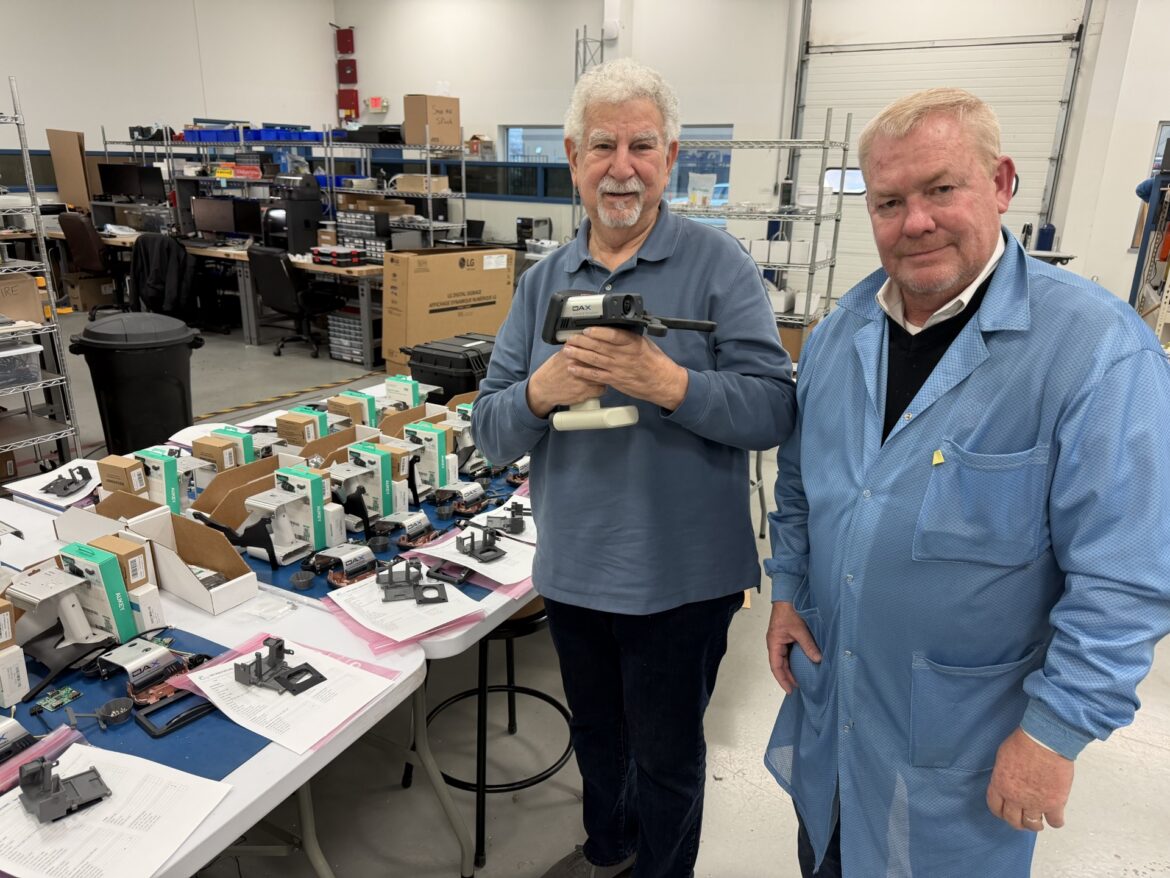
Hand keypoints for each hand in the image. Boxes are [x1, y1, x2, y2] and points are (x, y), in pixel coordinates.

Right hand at [526, 350, 606, 418]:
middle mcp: (577, 363)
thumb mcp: (561, 355)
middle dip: (606, 362)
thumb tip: (590, 341)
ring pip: (604, 374)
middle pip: (601, 360)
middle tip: (608, 363)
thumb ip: (576, 348)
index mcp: (571, 352)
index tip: (608, 349)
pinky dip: (600, 388)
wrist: (543, 389)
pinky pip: (601, 389)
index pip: (594, 346)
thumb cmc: (552, 372)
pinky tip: (596, 386)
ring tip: (602, 375)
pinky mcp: (584, 391)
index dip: (603, 348)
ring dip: (605, 375)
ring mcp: (581, 378)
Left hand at [562, 326, 688, 410]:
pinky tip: (573, 367)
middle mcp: (624, 356)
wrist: (662, 382)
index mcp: (632, 344)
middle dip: (581, 342)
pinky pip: (595, 376)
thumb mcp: (644, 342)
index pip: (613, 335)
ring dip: (578, 355)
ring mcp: (618, 369)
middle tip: (570, 338)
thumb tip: (614, 327)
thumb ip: (628, 336)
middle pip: (598, 347)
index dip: (598, 332)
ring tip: (567, 350)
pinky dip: (583, 371)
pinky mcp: (614, 380)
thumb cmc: (655, 362)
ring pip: (594, 360)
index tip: (586, 329)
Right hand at [766, 601, 820, 693]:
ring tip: (800, 680)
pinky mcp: (785, 637)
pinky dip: (794, 660)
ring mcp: (780, 641)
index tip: (790, 690)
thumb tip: (817, 660)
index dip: (782, 679)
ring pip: (784, 659)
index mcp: (774, 643)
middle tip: (797, 688)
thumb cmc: (789, 611)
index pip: (776, 666)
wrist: (786, 596)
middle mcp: (775, 644)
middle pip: (779, 665)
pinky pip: (788, 652)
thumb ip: (808, 645)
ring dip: (791, 669)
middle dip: (787, 677)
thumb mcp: (799, 630)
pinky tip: (801, 665)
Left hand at [986, 728, 1074, 831]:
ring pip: (1032, 825)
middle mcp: (1015, 798)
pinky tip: (1056, 817)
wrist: (1044, 742)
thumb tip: (1008, 781)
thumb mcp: (1003, 757)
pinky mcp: (1054, 804)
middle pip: (1013, 820)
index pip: (995, 807)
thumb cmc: (1023, 743)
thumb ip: (1004, 774)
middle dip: (1017, 822)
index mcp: (1000, 785)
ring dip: (1035, 825)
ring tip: (1039, 821)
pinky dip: (1056, 822)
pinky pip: (1055, 822)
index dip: (1001, 812)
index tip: (1005, 812)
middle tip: (1022, 820)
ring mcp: (1035, 803)